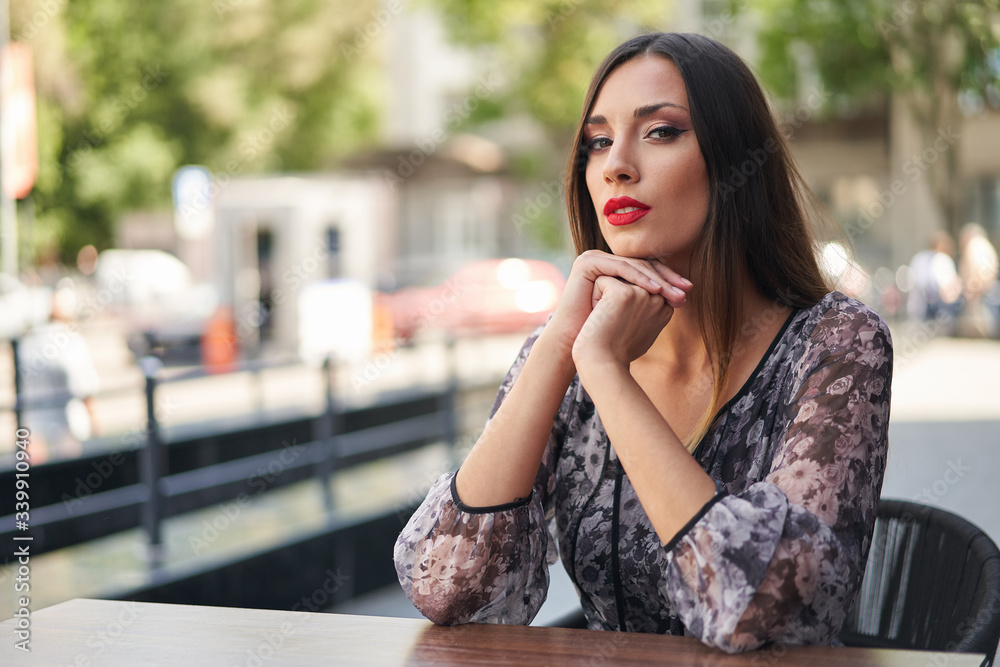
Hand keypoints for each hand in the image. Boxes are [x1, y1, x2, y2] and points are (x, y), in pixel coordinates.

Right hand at [546, 250, 689, 357]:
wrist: (582, 346)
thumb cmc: (608, 334)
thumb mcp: (634, 312)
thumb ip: (653, 299)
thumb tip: (684, 296)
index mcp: (613, 269)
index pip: (645, 269)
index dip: (668, 279)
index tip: (688, 292)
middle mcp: (603, 261)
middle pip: (641, 265)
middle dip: (666, 278)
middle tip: (685, 290)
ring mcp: (594, 259)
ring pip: (632, 266)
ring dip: (657, 278)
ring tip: (673, 292)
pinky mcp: (587, 263)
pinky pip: (620, 268)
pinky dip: (640, 278)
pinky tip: (656, 290)